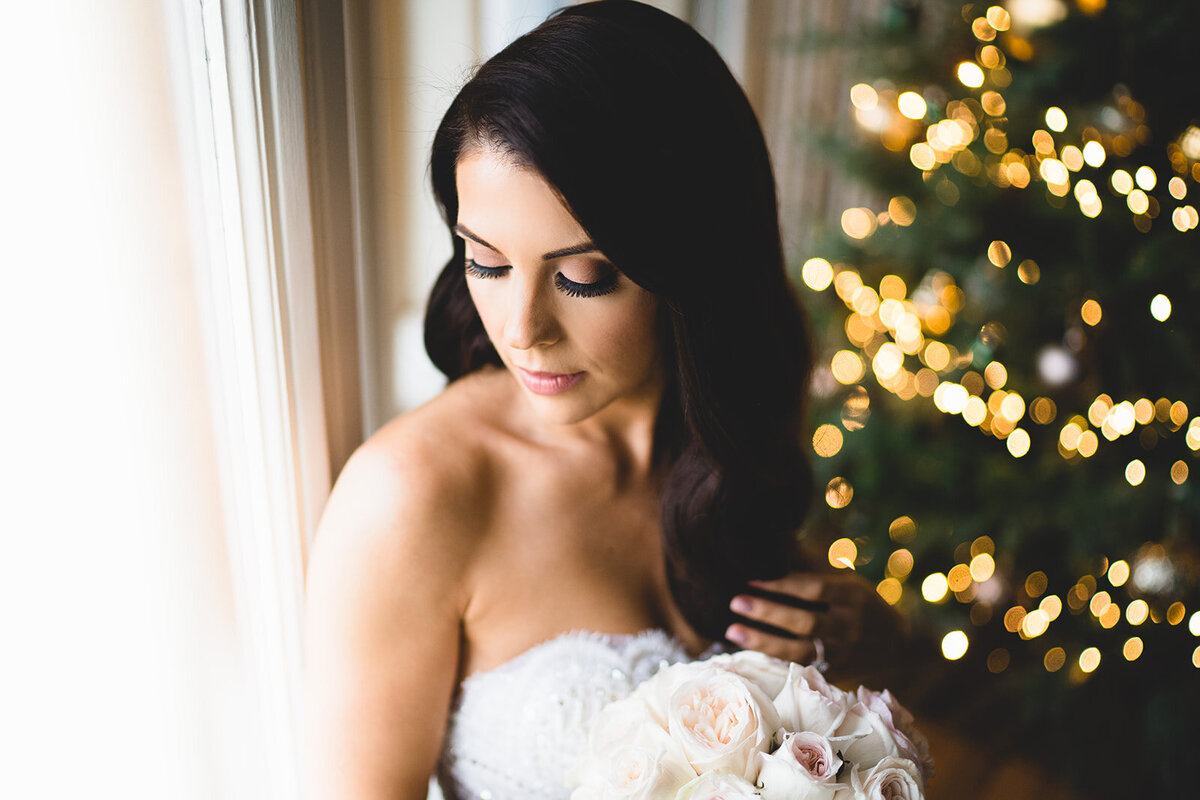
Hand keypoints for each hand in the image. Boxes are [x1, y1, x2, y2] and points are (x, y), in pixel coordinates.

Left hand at [724, 571, 904, 678]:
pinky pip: (800, 667)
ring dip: (763, 641)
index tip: (751, 580)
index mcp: (854, 595)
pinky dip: (773, 659)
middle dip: (767, 612)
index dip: (782, 585)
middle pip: (805, 621)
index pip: (815, 589)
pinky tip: (748, 650)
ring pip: (800, 650)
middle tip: (735, 602)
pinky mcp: (835, 672)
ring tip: (733, 630)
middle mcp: (851, 625)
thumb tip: (774, 545)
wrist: (898, 646)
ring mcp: (844, 652)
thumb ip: (813, 569)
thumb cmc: (862, 604)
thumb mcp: (848, 581)